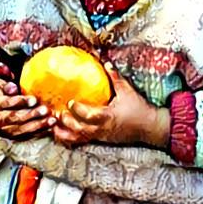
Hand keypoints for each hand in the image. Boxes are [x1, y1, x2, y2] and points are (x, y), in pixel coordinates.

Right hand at [0, 78, 56, 139]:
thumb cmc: (1, 96)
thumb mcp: (1, 89)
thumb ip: (7, 88)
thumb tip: (13, 87)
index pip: (7, 103)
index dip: (20, 102)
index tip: (34, 100)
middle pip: (15, 118)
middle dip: (31, 115)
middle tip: (45, 110)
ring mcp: (4, 130)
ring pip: (21, 130)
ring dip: (38, 126)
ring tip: (51, 120)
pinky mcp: (11, 137)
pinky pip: (25, 136)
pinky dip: (38, 132)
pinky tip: (49, 127)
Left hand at [52, 63, 169, 147]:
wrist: (149, 128)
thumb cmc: (139, 109)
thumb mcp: (127, 91)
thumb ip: (115, 77)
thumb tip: (105, 62)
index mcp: (107, 116)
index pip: (88, 115)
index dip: (77, 109)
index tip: (68, 102)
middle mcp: (101, 128)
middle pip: (79, 129)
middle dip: (67, 122)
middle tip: (57, 113)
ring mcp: (100, 136)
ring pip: (79, 138)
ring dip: (65, 133)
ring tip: (53, 127)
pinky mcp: (100, 139)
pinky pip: (83, 141)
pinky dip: (71, 138)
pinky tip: (61, 134)